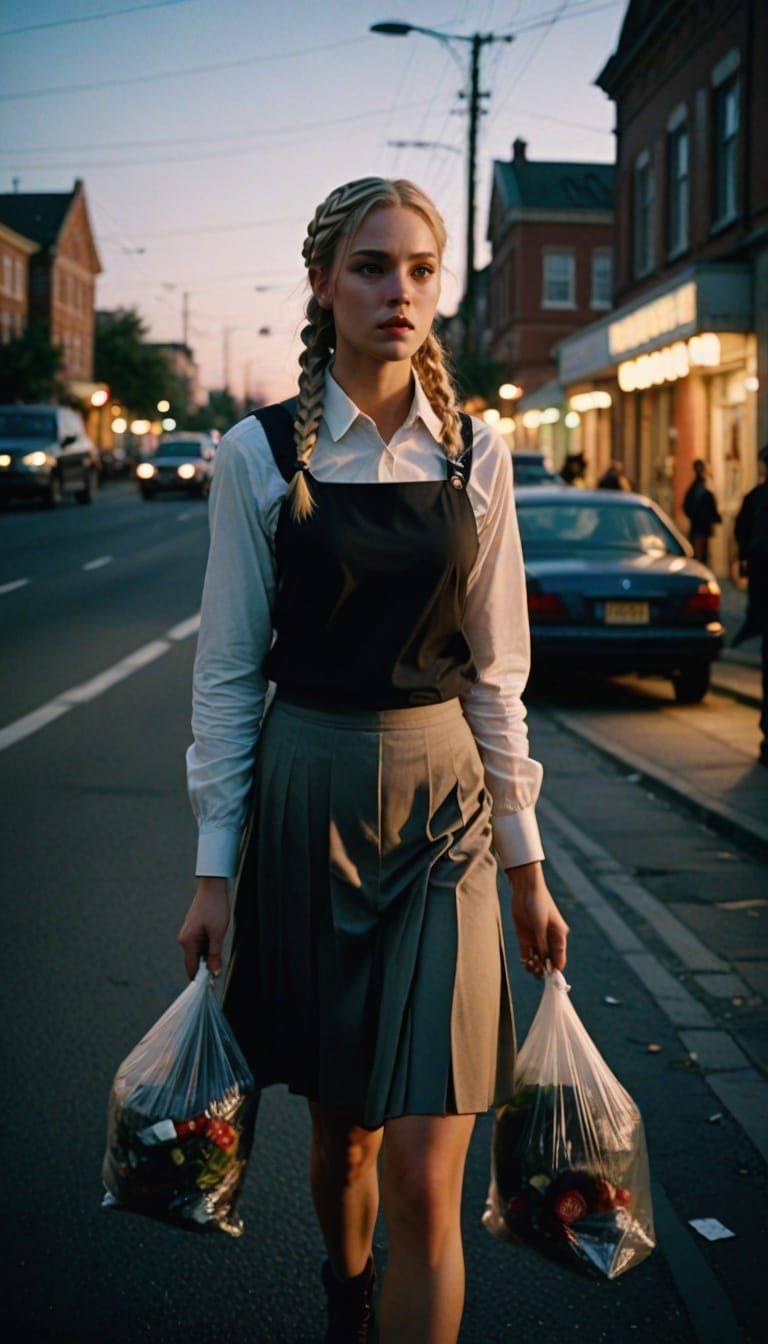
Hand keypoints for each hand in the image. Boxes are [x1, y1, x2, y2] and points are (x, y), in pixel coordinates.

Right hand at [177, 877, 229, 979]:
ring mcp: (187, 934)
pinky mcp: (193, 929)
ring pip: (198, 953)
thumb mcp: (218, 934)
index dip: (200, 978)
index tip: (212, 985)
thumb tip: (214, 972)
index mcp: (187, 942)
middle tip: (220, 969)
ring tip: (219, 949)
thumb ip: (214, 954)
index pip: (191, 968)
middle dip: (206, 967)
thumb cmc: (215, 908)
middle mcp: (184, 939)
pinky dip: (207, 947)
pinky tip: (217, 941)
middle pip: (194, 961)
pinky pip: (199, 944)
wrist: (212, 887)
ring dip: (208, 956)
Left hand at [504, 862, 568, 977]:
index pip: (560, 958)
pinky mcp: (525, 937)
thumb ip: (542, 943)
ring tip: (531, 967)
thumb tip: (544, 962)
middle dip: (544, 969)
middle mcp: (549, 940)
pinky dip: (527, 961)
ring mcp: (537, 939)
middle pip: (549, 961)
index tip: (551, 978)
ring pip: (538, 960)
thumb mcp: (541, 925)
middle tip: (538, 972)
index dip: (556, 969)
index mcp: (559, 936)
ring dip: (535, 966)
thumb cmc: (538, 903)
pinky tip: (526, 963)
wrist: (525, 889)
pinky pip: (527, 954)